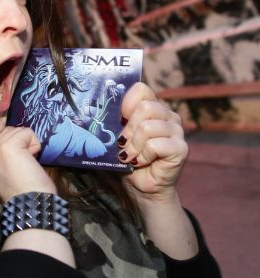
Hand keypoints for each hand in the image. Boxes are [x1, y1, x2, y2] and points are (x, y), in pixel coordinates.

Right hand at [0, 126, 56, 202]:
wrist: (30, 205)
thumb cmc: (20, 190)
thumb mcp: (0, 169)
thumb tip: (11, 135)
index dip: (10, 147)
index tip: (13, 166)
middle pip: (5, 131)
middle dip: (18, 144)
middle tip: (20, 165)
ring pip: (16, 130)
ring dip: (27, 144)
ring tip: (25, 164)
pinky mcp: (7, 146)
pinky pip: (27, 132)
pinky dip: (35, 143)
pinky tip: (31, 159)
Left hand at [118, 82, 187, 202]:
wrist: (142, 188)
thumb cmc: (129, 159)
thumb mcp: (118, 136)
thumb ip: (114, 121)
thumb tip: (96, 109)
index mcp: (153, 107)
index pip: (141, 89)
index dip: (127, 102)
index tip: (121, 119)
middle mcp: (168, 115)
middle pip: (145, 107)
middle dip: (128, 129)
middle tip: (123, 144)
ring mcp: (177, 131)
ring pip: (147, 127)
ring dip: (134, 145)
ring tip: (131, 156)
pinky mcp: (181, 148)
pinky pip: (155, 145)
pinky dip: (143, 156)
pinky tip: (142, 162)